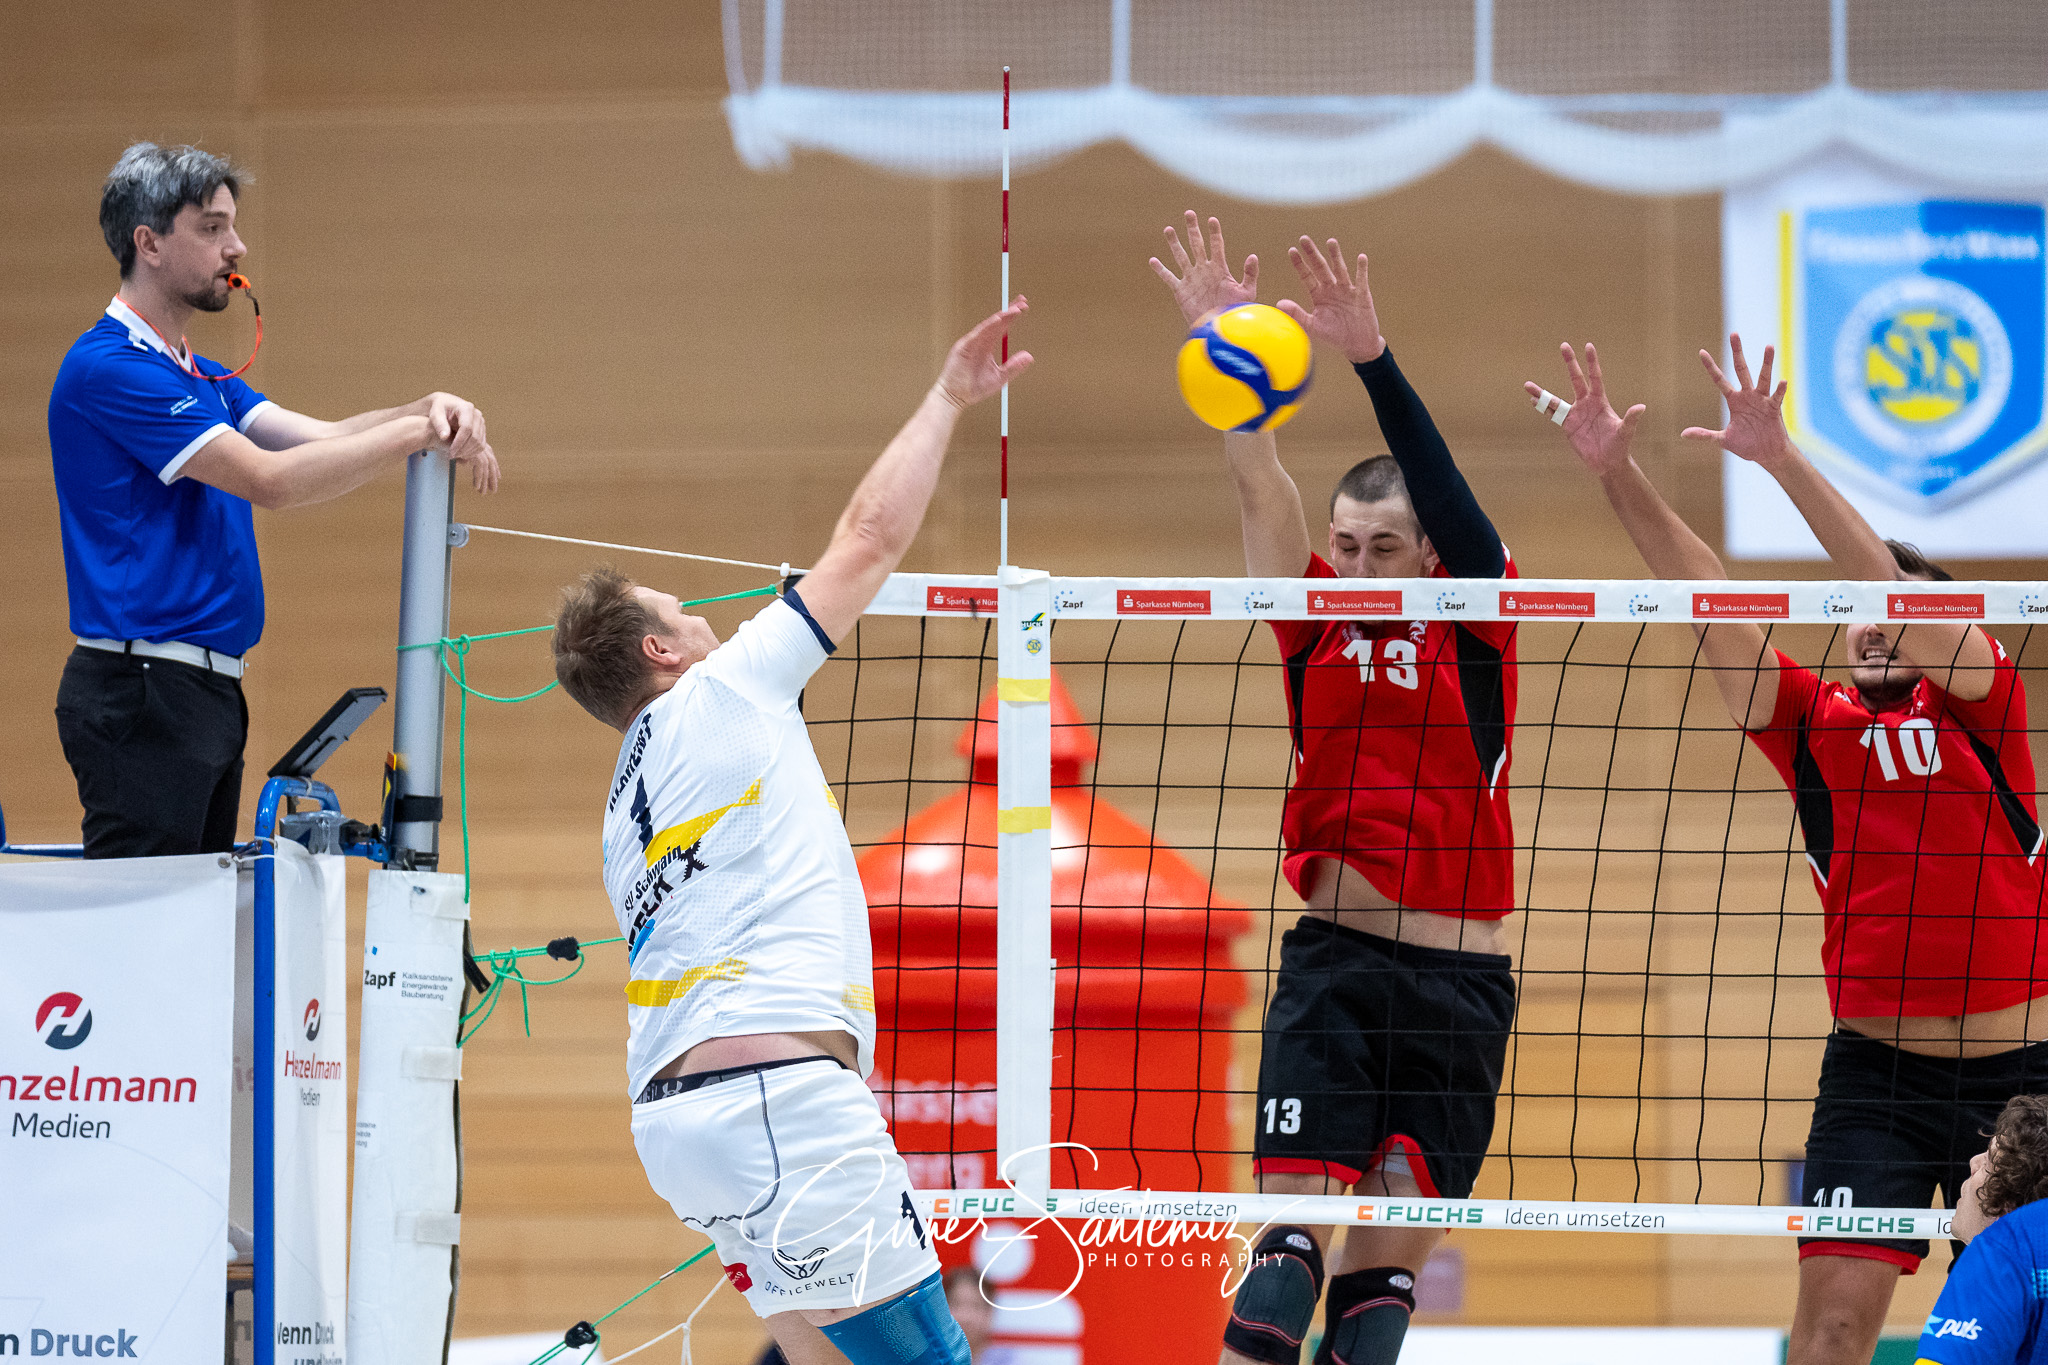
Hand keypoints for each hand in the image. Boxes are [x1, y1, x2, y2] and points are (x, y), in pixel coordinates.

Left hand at [418, 392, 498, 492]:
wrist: (447, 406)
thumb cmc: (439, 409)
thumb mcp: (435, 414)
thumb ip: (439, 424)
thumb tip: (444, 437)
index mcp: (466, 408)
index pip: (467, 428)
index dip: (459, 442)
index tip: (450, 452)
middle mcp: (477, 415)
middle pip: (475, 437)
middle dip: (463, 449)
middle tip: (451, 456)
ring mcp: (481, 423)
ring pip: (480, 443)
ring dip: (468, 452)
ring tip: (455, 456)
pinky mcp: (482, 430)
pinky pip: (481, 445)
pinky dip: (472, 452)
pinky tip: (460, 454)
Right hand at [935, 298, 1032, 408]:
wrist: (956, 398)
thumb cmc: (974, 388)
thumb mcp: (1000, 377)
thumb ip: (1014, 366)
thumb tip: (1030, 356)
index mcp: (987, 346)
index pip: (1002, 327)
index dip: (1012, 317)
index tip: (1023, 307)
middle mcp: (980, 341)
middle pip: (996, 322)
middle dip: (1009, 311)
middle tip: (1022, 301)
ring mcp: (972, 342)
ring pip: (989, 325)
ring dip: (1002, 317)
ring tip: (1015, 310)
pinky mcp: (964, 346)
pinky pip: (978, 333)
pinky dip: (988, 325)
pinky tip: (998, 319)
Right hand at [1149, 211, 1258, 327]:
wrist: (1218, 328)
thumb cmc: (1234, 312)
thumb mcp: (1246, 292)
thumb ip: (1250, 274)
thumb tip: (1253, 255)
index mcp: (1219, 269)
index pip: (1217, 245)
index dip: (1214, 232)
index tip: (1212, 220)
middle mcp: (1204, 270)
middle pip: (1197, 244)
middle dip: (1193, 229)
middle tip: (1189, 213)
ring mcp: (1191, 279)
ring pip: (1181, 256)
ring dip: (1174, 243)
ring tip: (1168, 229)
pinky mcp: (1181, 291)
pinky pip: (1169, 277)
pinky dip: (1160, 270)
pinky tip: (1153, 260)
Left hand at [1278, 235, 1382, 363]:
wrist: (1357, 344)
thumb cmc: (1334, 335)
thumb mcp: (1313, 326)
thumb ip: (1297, 314)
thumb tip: (1278, 303)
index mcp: (1319, 295)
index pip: (1307, 276)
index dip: (1300, 264)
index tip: (1291, 250)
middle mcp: (1332, 289)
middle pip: (1321, 268)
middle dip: (1312, 254)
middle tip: (1304, 238)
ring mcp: (1347, 290)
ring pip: (1340, 269)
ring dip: (1335, 256)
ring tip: (1330, 241)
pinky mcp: (1362, 295)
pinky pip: (1361, 280)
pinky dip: (1361, 269)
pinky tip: (1361, 257)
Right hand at [1526, 342, 1643, 478]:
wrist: (1607, 462)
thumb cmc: (1619, 446)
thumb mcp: (1625, 432)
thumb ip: (1631, 419)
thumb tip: (1641, 407)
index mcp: (1600, 401)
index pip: (1595, 377)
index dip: (1592, 362)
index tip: (1588, 346)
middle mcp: (1586, 403)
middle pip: (1576, 379)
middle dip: (1570, 362)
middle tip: (1564, 345)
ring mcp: (1575, 414)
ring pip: (1555, 400)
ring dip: (1542, 393)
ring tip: (1527, 385)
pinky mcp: (1567, 426)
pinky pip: (1552, 415)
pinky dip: (1542, 408)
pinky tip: (1532, 401)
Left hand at [1682, 334, 1795, 469]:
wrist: (1766, 454)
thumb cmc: (1747, 445)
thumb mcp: (1723, 440)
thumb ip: (1705, 435)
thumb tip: (1683, 434)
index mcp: (1734, 400)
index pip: (1719, 380)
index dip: (1710, 367)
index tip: (1701, 352)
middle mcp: (1748, 395)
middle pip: (1742, 369)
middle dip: (1738, 352)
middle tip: (1734, 334)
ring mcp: (1762, 400)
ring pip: (1764, 377)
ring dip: (1767, 363)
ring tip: (1769, 346)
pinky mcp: (1774, 409)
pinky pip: (1777, 397)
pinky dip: (1780, 389)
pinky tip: (1783, 381)